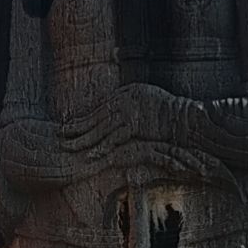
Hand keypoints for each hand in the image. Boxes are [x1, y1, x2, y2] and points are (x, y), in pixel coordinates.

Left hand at [64, 84, 190, 154]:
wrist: (187, 120)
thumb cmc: (172, 114)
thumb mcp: (150, 102)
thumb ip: (135, 105)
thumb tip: (122, 111)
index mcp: (127, 92)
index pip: (100, 106)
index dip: (84, 116)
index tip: (70, 123)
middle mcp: (125, 99)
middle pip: (96, 115)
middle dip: (77, 126)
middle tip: (60, 134)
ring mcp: (129, 111)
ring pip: (100, 128)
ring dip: (83, 139)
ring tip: (68, 147)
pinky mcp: (134, 125)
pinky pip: (114, 139)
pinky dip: (101, 148)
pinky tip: (89, 155)